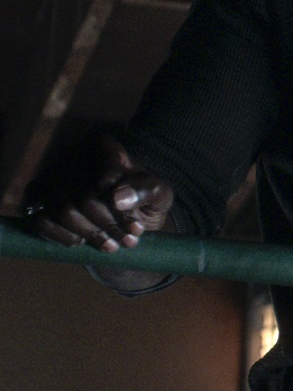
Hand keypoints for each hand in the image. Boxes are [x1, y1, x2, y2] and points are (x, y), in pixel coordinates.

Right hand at [22, 133, 173, 251]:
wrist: (123, 212)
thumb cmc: (142, 198)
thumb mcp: (159, 193)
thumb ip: (146, 190)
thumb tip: (117, 198)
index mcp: (102, 145)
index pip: (107, 174)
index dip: (122, 205)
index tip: (137, 226)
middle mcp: (71, 155)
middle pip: (84, 196)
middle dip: (108, 224)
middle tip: (128, 241)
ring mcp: (50, 177)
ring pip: (62, 210)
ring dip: (89, 233)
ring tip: (112, 245)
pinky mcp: (36, 200)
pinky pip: (41, 221)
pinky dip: (63, 237)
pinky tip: (82, 242)